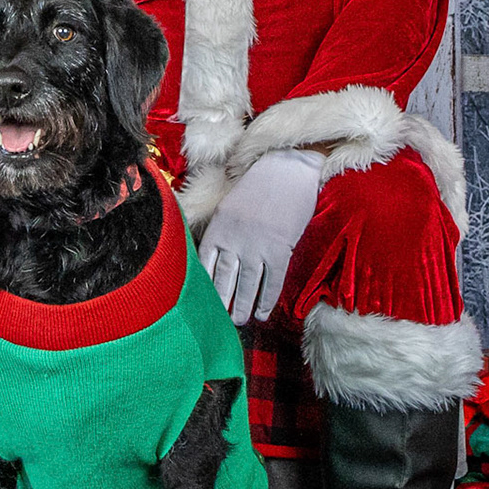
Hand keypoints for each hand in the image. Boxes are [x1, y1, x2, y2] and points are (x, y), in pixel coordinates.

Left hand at [199, 148, 324, 325]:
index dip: (203, 284)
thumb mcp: (229, 204)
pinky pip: (272, 282)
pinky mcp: (281, 249)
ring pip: (247, 285)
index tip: (200, 300)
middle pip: (223, 278)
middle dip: (221, 301)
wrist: (288, 167)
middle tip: (218, 320)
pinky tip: (263, 313)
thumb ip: (222, 229)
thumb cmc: (259, 183)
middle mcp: (234, 239)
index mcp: (219, 227)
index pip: (204, 263)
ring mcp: (258, 246)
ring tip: (239, 321)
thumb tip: (215, 255)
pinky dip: (267, 300)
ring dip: (243, 306)